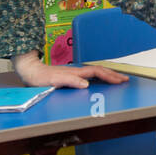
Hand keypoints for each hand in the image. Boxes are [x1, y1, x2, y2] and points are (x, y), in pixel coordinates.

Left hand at [13, 52, 127, 88]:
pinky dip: (98, 77)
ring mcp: (74, 73)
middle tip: (125, 80)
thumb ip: (70, 81)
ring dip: (107, 75)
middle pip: (99, 71)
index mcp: (75, 72)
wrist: (30, 71)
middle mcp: (77, 71)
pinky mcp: (70, 76)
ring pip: (95, 72)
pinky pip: (89, 76)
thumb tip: (86, 84)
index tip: (121, 81)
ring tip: (117, 79)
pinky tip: (99, 81)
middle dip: (113, 75)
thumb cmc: (40, 77)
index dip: (110, 76)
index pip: (97, 72)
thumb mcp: (54, 80)